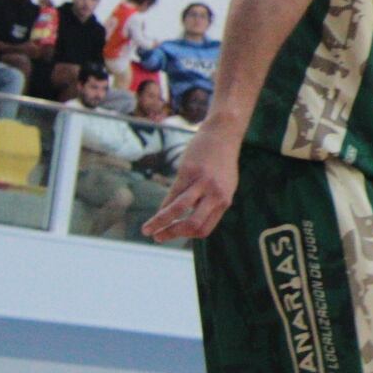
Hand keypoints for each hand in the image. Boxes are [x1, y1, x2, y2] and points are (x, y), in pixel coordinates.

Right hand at [142, 120, 239, 241]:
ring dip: (160, 222)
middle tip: (158, 239)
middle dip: (173, 234)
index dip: (187, 235)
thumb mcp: (224, 185)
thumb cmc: (221, 162)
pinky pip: (173, 193)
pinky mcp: (188, 171)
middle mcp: (215, 194)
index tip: (175, 235)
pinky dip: (162, 206)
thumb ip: (211, 203)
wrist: (223, 134)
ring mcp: (202, 183)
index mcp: (224, 201)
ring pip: (179, 209)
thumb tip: (191, 221)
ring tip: (147, 231)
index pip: (205, 229)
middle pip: (193, 224)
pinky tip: (155, 213)